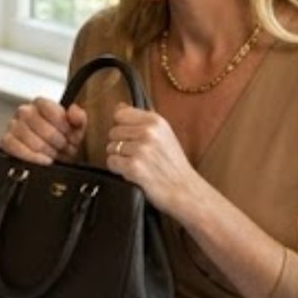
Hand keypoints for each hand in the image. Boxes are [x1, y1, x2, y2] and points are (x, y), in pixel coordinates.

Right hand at [0, 96, 86, 164]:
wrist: (57, 158)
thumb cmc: (64, 141)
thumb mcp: (77, 129)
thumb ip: (78, 118)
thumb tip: (73, 110)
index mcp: (41, 104)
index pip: (47, 106)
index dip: (60, 123)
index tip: (68, 133)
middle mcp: (24, 111)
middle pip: (38, 124)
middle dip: (55, 140)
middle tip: (63, 147)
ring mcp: (13, 126)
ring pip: (27, 136)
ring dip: (45, 149)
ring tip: (53, 154)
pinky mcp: (7, 141)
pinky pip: (14, 146)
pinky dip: (30, 156)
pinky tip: (42, 160)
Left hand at [102, 104, 200, 218]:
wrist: (185, 190)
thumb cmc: (174, 164)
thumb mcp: (164, 134)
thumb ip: (142, 120)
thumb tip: (120, 106)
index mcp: (155, 120)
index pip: (120, 113)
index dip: (122, 127)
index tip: (131, 137)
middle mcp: (148, 132)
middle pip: (113, 132)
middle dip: (121, 144)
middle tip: (137, 155)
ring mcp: (141, 149)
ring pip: (111, 147)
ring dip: (120, 158)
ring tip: (137, 164)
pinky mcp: (134, 167)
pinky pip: (111, 162)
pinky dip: (119, 169)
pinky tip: (133, 172)